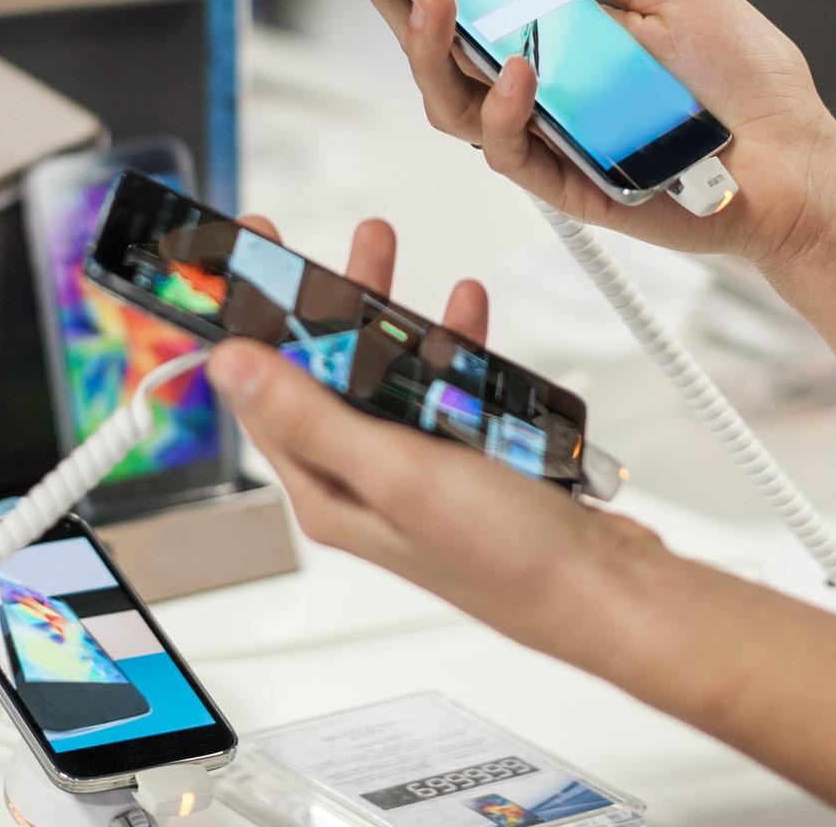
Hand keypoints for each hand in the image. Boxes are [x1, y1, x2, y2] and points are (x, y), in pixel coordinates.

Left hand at [221, 213, 643, 654]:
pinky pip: (438, 385)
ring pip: (381, 372)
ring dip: (381, 310)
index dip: (247, 322)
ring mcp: (415, 468)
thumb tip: (231, 367)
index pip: (262, 395)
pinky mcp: (463, 458)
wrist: (604, 590)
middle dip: (317, 301)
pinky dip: (444, 341)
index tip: (245, 262)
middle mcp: (364, 481)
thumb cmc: (508, 559)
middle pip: (319, 374)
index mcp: (329, 492)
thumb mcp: (396, 473)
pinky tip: (461, 309)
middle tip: (310, 246)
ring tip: (381, 249)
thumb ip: (311, 417)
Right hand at [329, 0, 835, 279]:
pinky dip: (510, 108)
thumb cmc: (747, 86)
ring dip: (435, 51)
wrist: (799, 160)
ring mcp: (550, 141)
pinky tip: (524, 69)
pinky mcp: (569, 185)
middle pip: (437, 57)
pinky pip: (513, 153)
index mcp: (555, 42)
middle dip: (394, 5)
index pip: (463, 6)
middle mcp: (540, 92)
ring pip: (454, 108)